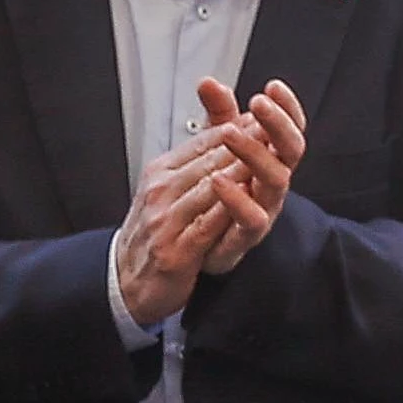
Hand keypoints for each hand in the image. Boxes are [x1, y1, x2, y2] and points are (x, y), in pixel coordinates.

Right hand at [111, 126, 261, 329]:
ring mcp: (165, 219)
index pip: (204, 140)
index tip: (266, 120)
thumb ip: (197, 164)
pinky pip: (208, 224)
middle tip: (278, 133)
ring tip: (272, 161)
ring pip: (212, 187)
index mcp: (160, 172)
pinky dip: (231, 211)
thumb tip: (228, 131)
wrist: (124, 282)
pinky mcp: (175, 250)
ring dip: (244, 173)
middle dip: (248, 145)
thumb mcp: (168, 192)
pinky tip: (251, 202)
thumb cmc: (153, 237)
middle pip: (211, 159)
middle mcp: (160, 191)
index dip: (239, 129)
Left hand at [191, 77, 303, 274]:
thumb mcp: (216, 148)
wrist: (194, 247)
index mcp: (271, 159)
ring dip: (255, 153)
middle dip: (277, 123)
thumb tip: (209, 82)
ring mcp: (264, 210)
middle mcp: (273, 183)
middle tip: (258, 102)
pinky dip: (238, 199)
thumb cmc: (215, 197)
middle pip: (291, 150)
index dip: (287, 108)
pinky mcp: (245, 237)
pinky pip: (252, 219)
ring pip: (275, 180)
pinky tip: (219, 180)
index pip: (290, 129)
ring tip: (229, 133)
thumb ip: (218, 116)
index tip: (272, 86)